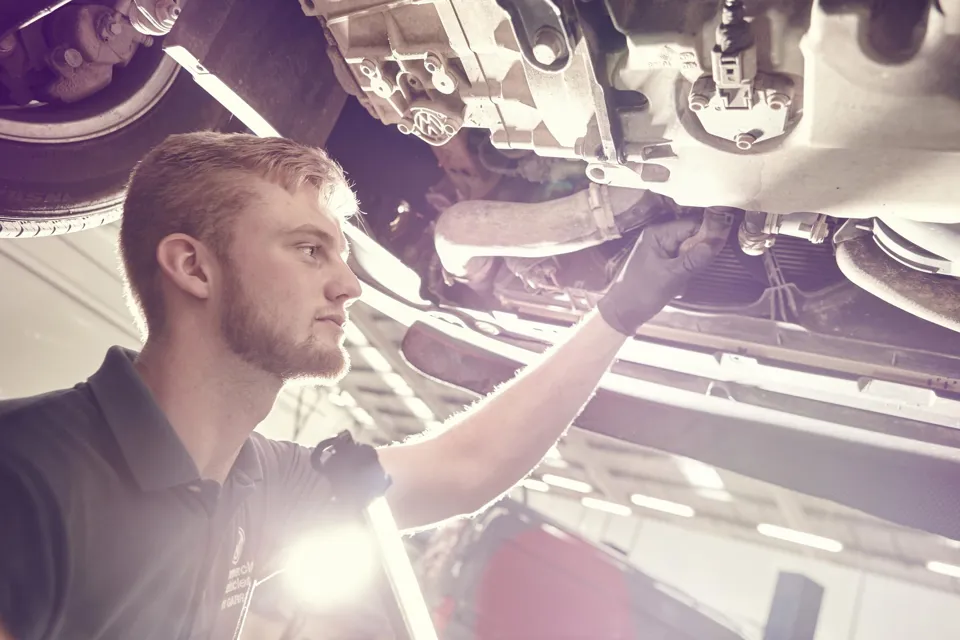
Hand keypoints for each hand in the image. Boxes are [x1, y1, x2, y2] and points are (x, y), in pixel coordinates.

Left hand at [597, 209, 731, 335]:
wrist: (622, 313)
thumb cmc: (641, 292)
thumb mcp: (671, 276)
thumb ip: (694, 259)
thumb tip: (718, 241)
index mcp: (658, 233)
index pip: (692, 224)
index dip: (708, 233)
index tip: (721, 246)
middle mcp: (660, 237)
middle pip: (692, 236)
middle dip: (700, 252)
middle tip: (698, 269)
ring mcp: (661, 250)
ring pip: (690, 250)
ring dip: (693, 265)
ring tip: (686, 279)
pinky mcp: (663, 263)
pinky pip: (683, 261)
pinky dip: (686, 272)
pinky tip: (679, 285)